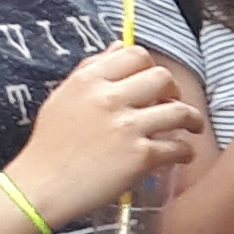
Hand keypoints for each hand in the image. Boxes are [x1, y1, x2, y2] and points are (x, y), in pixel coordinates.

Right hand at [11, 43, 204, 221]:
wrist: (41, 187)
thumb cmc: (50, 146)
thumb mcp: (63, 98)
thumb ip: (92, 70)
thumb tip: (120, 45)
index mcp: (88, 81)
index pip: (135, 55)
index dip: (150, 68)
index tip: (152, 83)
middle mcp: (109, 99)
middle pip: (163, 78)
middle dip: (174, 90)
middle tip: (173, 104)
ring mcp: (127, 127)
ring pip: (180, 111)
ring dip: (192, 119)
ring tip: (192, 127)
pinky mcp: (140, 156)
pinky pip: (178, 147)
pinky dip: (186, 151)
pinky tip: (182, 155)